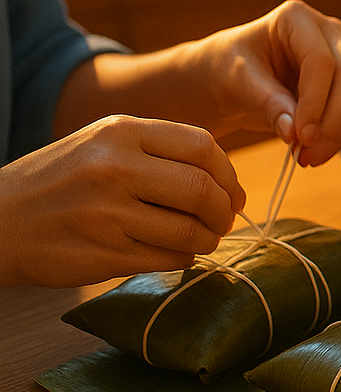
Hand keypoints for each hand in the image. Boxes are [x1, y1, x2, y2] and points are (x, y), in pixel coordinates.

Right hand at [0, 115, 243, 287]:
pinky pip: (169, 259)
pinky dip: (183, 259)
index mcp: (119, 132)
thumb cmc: (58, 182)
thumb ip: (158, 152)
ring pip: (191, 231)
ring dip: (207, 240)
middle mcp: (114, 168)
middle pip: (203, 191)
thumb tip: (225, 180)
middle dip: (224, 211)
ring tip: (200, 239)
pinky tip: (173, 253)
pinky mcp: (103, 254)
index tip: (231, 192)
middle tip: (222, 221)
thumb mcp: (100, 144)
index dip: (228, 174)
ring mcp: (107, 213)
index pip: (203, 147)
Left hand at [194, 0, 340, 165]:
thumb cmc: (227, 68)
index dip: (315, 101)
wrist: (228, 78)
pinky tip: (316, 152)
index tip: (302, 136)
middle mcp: (327, 32)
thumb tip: (295, 133)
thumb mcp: (238, 82)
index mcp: (296, 18)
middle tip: (309, 151)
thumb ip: (267, 103)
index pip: (320, 60)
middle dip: (333, 119)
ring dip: (339, 132)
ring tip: (309, 157)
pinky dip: (340, 135)